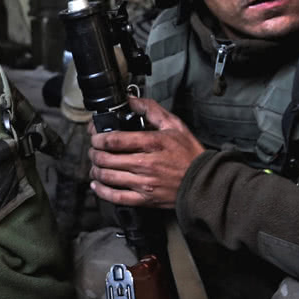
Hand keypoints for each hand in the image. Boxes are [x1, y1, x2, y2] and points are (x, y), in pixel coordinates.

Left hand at [87, 97, 205, 208]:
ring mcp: (144, 183)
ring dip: (95, 170)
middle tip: (94, 149)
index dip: (98, 137)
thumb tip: (131, 99)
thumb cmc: (190, 154)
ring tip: (95, 165)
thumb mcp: (174, 125)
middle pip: (106, 158)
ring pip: (107, 177)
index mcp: (152, 143)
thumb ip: (151, 110)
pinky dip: (101, 191)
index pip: (114, 139)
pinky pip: (116, 197)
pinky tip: (97, 184)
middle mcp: (146, 164)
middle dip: (94, 152)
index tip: (94, 135)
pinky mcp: (145, 199)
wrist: (204, 182)